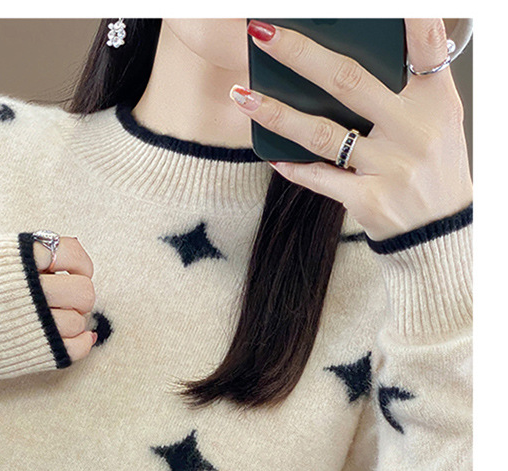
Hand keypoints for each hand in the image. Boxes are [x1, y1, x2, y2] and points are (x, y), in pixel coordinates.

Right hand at [33, 236, 96, 361]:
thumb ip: (24, 253)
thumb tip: (70, 247)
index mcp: (18, 257)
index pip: (72, 252)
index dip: (80, 265)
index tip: (73, 273)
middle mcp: (28, 287)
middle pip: (84, 292)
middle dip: (80, 299)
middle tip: (65, 302)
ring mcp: (33, 322)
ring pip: (78, 322)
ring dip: (72, 323)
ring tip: (53, 321)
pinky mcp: (35, 351)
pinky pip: (77, 348)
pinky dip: (82, 343)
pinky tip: (74, 338)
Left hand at [231, 19, 472, 241]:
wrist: (439, 235)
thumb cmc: (434, 170)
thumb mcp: (439, 121)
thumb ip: (408, 88)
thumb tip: (351, 60)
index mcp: (436, 101)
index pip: (428, 46)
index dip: (412, 17)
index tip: (391, 2)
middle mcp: (413, 130)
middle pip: (348, 81)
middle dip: (300, 54)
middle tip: (263, 33)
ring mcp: (389, 167)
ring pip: (322, 133)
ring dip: (276, 113)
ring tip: (243, 95)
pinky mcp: (368, 200)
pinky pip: (320, 178)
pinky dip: (292, 166)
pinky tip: (269, 152)